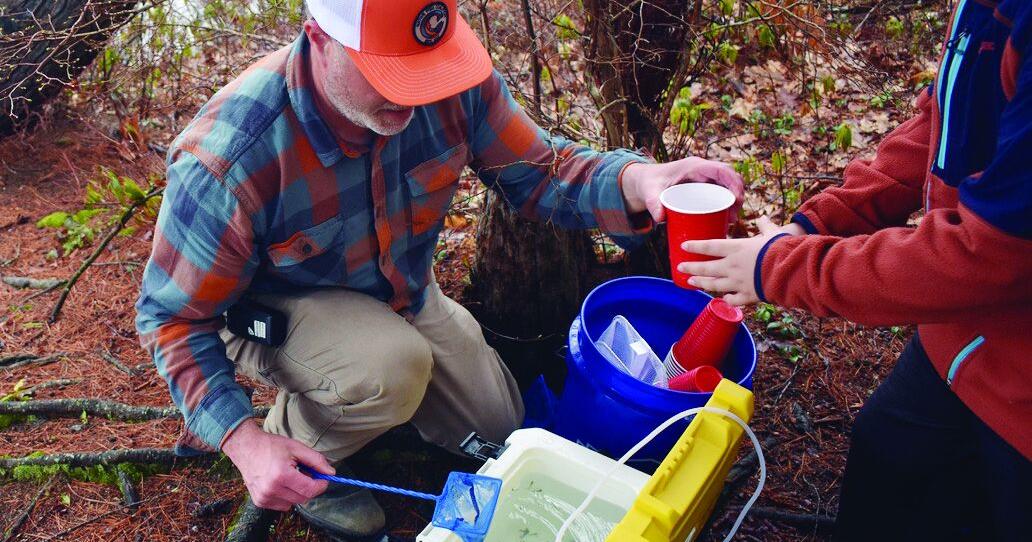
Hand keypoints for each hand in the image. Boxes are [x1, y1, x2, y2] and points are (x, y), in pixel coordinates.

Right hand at [222, 419, 333, 510]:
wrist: (245, 448)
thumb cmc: (271, 446)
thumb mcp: (296, 448)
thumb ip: (316, 460)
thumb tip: (331, 473)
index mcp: (281, 475)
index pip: (310, 490)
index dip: (321, 485)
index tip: (323, 478)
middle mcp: (271, 490)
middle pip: (303, 498)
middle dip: (310, 488)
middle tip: (307, 473)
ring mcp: (264, 498)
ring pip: (293, 503)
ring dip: (297, 492)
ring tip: (290, 476)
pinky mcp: (259, 502)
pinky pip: (282, 505)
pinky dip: (286, 496)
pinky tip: (280, 483)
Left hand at [621, 157, 744, 221]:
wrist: (646, 180)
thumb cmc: (650, 183)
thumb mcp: (649, 192)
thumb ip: (653, 203)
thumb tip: (660, 218)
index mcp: (694, 166)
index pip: (721, 169)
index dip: (733, 182)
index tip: (737, 199)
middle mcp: (703, 170)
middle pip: (729, 178)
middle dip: (737, 195)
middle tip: (733, 216)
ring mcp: (705, 177)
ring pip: (728, 185)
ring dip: (734, 200)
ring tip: (730, 220)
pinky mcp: (705, 186)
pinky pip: (722, 191)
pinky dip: (728, 202)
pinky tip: (727, 218)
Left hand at [678, 216, 798, 304]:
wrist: (790, 271)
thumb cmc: (782, 248)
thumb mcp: (773, 233)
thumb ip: (765, 226)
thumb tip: (763, 218)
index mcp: (738, 249)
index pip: (711, 246)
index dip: (696, 246)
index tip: (683, 246)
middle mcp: (734, 266)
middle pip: (708, 267)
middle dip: (692, 267)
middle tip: (680, 268)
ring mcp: (739, 282)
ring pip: (715, 284)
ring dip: (702, 283)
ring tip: (691, 282)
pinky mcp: (749, 295)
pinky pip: (734, 299)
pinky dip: (728, 299)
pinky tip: (723, 299)